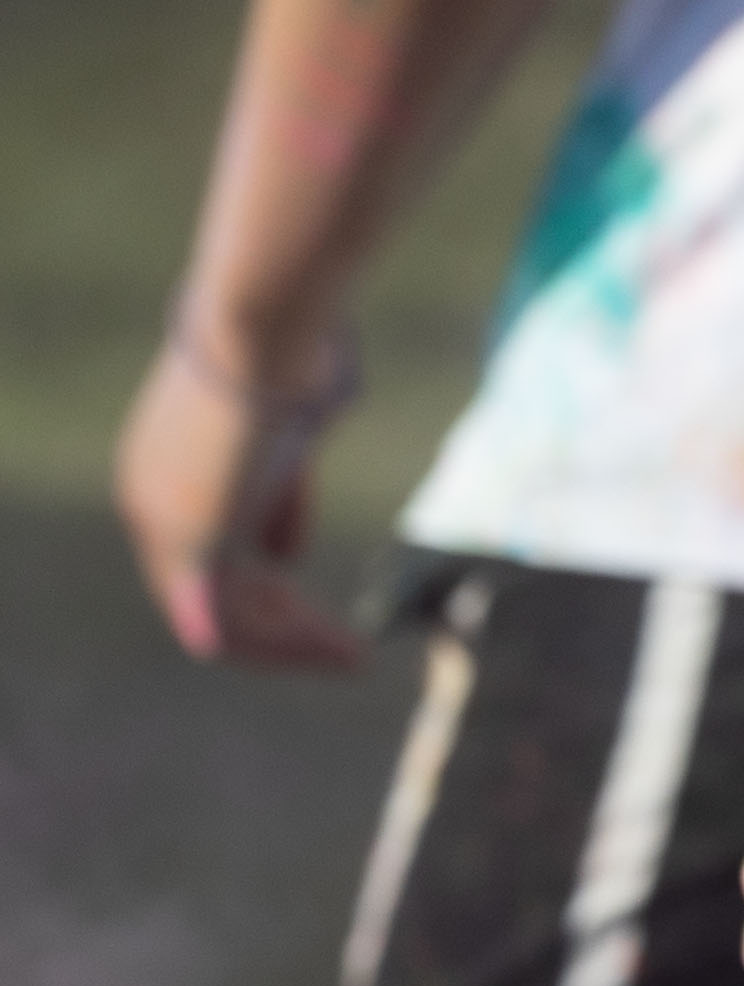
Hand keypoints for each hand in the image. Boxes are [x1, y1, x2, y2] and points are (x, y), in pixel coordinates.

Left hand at [114, 331, 360, 668]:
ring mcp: (167, 527)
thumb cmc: (287, 355)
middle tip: (343, 651)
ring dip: (290, 645)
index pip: (204, 552)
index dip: (264, 583)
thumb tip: (286, 556)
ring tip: (351, 658)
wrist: (261, 327)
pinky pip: (236, 625)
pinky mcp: (197, 543)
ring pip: (224, 620)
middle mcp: (150, 504)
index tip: (316, 597)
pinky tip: (344, 648)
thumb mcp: (287, 436)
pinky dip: (290, 645)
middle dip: (279, 627)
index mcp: (161, 473)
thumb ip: (279, 497)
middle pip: (208, 595)